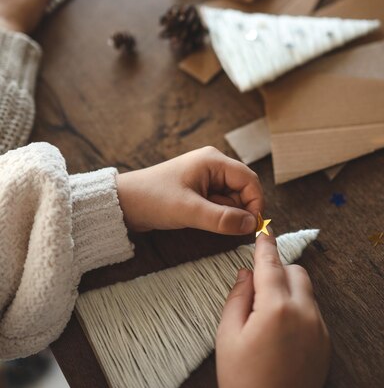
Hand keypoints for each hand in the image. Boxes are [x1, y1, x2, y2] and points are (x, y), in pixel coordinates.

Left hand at [116, 146, 262, 234]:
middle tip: (225, 227)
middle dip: (239, 210)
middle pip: (243, 189)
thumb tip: (251, 225)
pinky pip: (219, 203)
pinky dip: (216, 215)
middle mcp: (213, 165)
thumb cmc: (153, 199)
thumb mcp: (189, 211)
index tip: (251, 227)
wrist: (124, 202)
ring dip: (226, 214)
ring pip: (232, 199)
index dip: (255, 203)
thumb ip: (222, 218)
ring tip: (204, 220)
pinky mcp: (199, 190)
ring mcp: (206, 178)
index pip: (249, 180)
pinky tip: (200, 219)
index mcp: (213, 160)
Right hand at [216, 231, 329, 387]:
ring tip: (269, 314)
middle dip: (278, 270)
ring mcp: (318, 328)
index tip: (264, 229)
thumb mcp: (227, 334)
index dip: (265, 244)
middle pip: (296, 271)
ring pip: (307, 291)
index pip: (270, 264)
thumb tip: (246, 272)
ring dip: (289, 289)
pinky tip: (282, 330)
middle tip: (259, 287)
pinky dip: (299, 309)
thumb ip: (238, 296)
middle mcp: (303, 313)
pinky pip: (313, 312)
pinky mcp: (325, 342)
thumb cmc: (241, 377)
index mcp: (275, 308)